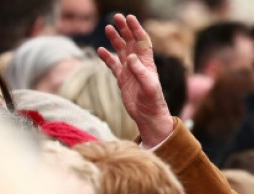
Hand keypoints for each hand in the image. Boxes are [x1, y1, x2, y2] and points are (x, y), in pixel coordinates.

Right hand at [97, 14, 174, 145]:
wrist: (148, 116)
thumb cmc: (153, 101)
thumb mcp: (149, 86)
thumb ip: (140, 71)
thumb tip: (131, 57)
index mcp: (147, 63)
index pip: (142, 41)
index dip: (136, 29)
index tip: (130, 18)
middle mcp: (138, 64)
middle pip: (130, 42)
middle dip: (124, 29)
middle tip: (116, 17)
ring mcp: (129, 71)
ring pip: (121, 51)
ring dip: (115, 40)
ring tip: (108, 28)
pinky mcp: (122, 79)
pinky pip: (113, 65)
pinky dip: (107, 57)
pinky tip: (100, 50)